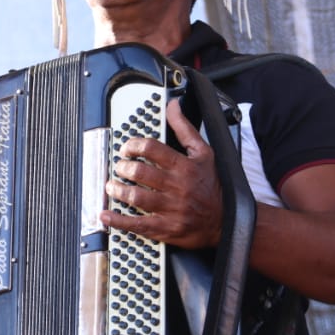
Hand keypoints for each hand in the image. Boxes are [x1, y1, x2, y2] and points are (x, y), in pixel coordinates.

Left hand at [101, 98, 222, 248]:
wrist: (227, 219)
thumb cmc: (213, 185)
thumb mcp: (204, 152)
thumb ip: (185, 128)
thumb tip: (173, 106)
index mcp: (184, 166)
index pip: (152, 149)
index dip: (133, 146)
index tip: (126, 149)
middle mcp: (177, 187)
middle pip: (141, 173)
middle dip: (123, 168)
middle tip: (119, 168)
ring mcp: (171, 209)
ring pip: (137, 197)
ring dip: (118, 191)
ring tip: (111, 186)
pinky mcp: (167, 228)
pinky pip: (139, 225)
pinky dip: (119, 221)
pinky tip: (106, 216)